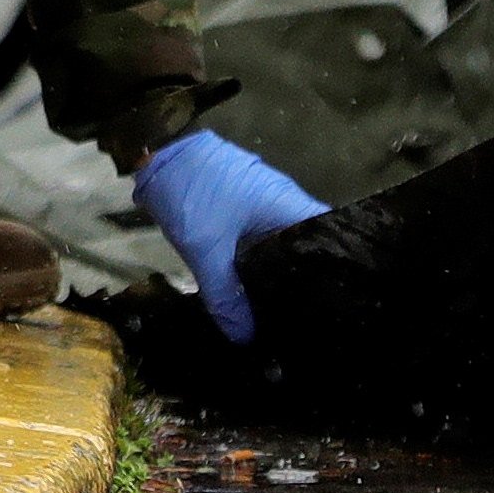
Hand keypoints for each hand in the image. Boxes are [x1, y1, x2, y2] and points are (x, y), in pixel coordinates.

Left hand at [131, 128, 327, 342]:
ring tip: (292, 309)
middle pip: (309, 244)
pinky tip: (262, 284)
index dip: (334, 269)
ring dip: (286, 269)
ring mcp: (268, 201)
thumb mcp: (206, 251)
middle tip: (313, 316)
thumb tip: (245, 337)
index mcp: (288, 206)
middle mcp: (287, 201)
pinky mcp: (249, 206)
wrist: (158, 155)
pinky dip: (266, 259)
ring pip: (287, 241)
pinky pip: (268, 237)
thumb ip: (226, 296)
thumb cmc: (191, 195)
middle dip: (308, 277)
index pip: (329, 237)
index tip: (335, 302)